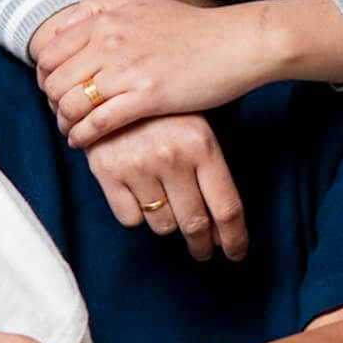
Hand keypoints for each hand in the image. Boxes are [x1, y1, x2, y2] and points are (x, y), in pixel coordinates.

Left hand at [37, 0, 272, 143]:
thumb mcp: (143, 5)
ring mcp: (127, 69)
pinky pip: (99, 122)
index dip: (45, 78)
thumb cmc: (193, 28)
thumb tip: (66, 23)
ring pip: (71, 103)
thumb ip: (102, 9)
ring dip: (65, 123)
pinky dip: (84, 136)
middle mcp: (110, 41)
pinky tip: (83, 142)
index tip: (55, 91)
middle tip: (62, 115)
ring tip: (71, 131)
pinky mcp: (147, 96)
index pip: (50, 53)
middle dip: (52, 103)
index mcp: (106, 19)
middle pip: (54, 81)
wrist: (236, 43)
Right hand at [83, 114, 247, 262]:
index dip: (234, 238)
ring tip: (162, 200)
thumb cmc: (161, 114)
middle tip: (202, 251)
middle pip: (194, 224)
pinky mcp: (107, 172)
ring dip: (166, 222)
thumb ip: (210, 177)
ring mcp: (138, 165)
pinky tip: (137, 191)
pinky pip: (130, 218)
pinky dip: (136, 213)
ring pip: (162, 225)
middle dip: (201, 245)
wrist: (107, 88)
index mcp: (201, 144)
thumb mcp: (196, 131)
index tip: (235, 254)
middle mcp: (171, 156)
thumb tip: (220, 232)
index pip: (226, 207)